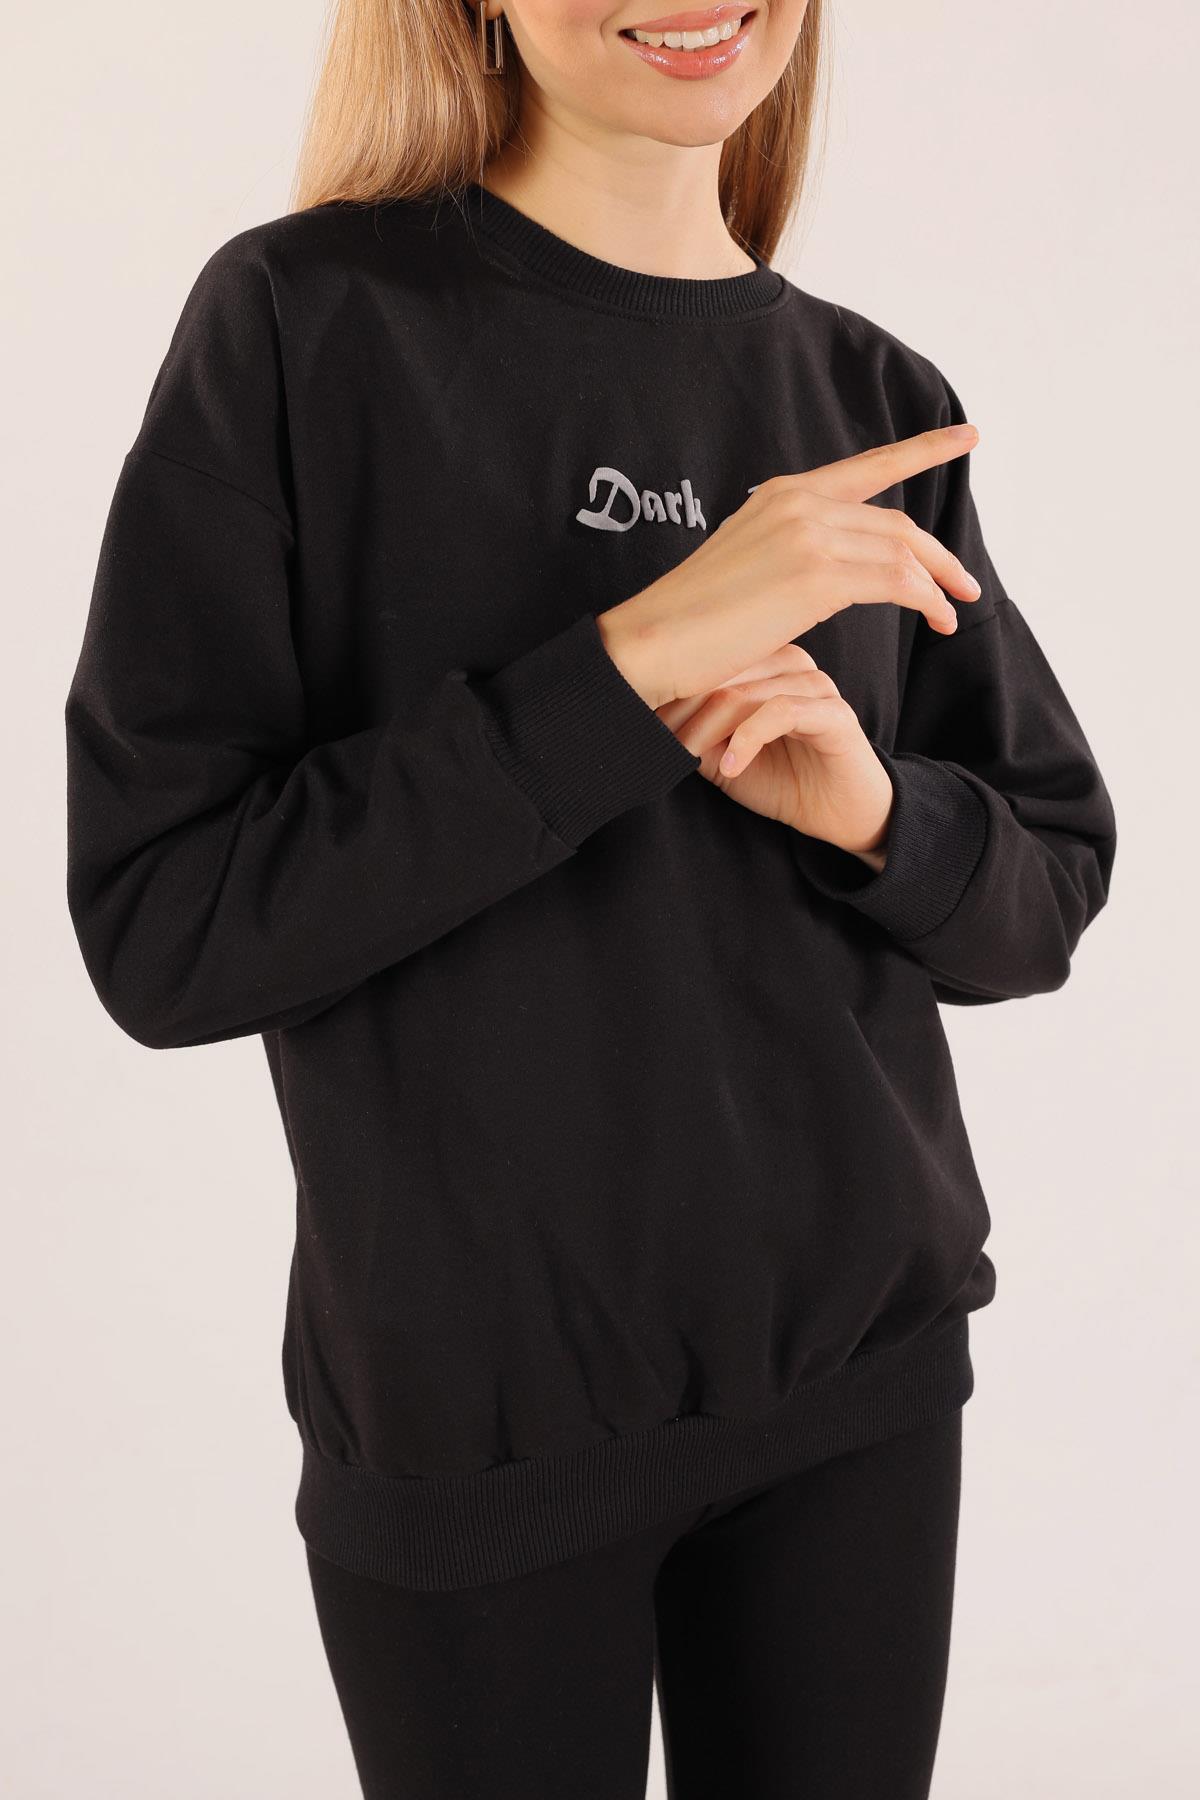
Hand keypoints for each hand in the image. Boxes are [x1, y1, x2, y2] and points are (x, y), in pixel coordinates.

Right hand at [597, 423, 981, 709]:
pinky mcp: (815, 576)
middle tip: (966, 585)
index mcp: (781, 495)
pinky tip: (935, 620)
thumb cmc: (695, 622)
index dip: (923, 449)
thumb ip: (794, 554)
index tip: (966, 436)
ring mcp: (807, 535)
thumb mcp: (750, 567)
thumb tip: (830, 575)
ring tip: (952, 615)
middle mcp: (797, 502)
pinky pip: (896, 582)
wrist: (653, 642)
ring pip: (901, 551)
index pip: (866, 467)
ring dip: (938, 584)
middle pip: (895, 521)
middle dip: (939, 555)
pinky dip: (926, 600)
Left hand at [657, 642, 894, 863]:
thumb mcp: (724, 757)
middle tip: (660, 745)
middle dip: (683, 712)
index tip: (643, 726)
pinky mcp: (834, 715)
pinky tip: (731, 766)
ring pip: (745, 693)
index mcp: (767, 665)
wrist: (841, 815)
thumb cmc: (784, 782)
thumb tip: (651, 720)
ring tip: (687, 758)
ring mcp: (815, 687)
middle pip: (721, 673)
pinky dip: (747, 739)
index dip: (671, 693)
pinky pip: (781, 712)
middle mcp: (792, 666)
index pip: (708, 662)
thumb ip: (696, 734)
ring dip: (708, 730)